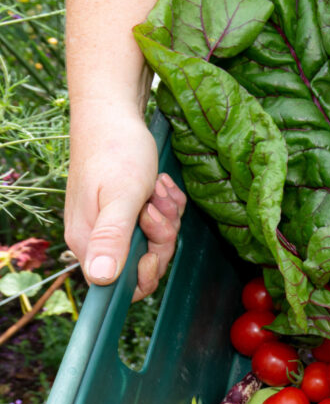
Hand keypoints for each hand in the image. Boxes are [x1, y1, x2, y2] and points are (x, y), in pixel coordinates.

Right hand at [64, 113, 185, 301]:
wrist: (115, 117)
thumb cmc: (116, 152)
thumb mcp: (121, 197)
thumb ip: (112, 237)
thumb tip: (101, 278)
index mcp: (89, 241)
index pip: (119, 286)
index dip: (146, 273)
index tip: (155, 247)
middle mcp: (99, 237)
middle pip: (146, 262)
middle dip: (162, 235)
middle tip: (156, 205)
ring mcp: (116, 223)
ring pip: (157, 240)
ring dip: (167, 215)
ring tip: (158, 188)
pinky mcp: (130, 209)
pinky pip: (160, 221)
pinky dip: (167, 204)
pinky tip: (161, 184)